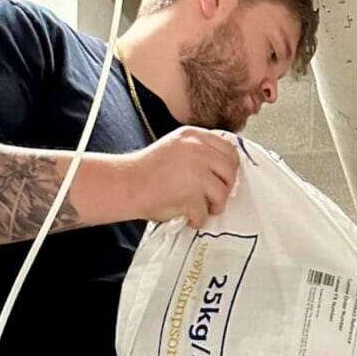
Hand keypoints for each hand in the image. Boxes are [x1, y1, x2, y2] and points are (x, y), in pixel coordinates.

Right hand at [122, 126, 239, 228]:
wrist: (126, 184)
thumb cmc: (146, 171)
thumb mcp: (174, 147)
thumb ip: (197, 151)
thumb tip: (220, 168)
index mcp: (194, 136)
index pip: (229, 149)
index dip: (229, 167)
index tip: (222, 178)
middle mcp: (198, 151)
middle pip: (230, 171)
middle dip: (226, 187)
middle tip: (214, 197)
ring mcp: (197, 173)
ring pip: (222, 193)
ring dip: (214, 205)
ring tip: (200, 208)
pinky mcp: (192, 196)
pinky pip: (205, 213)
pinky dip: (196, 219)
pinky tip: (186, 216)